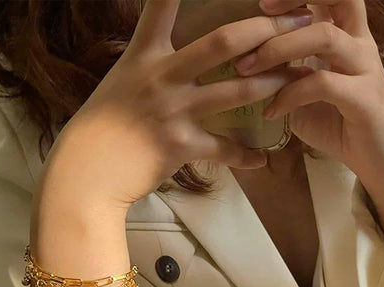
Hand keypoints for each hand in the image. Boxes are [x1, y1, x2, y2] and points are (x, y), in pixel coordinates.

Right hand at [61, 0, 315, 210]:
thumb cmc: (97, 131)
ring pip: (235, 91)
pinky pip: (223, 149)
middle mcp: (161, 77)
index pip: (162, 7)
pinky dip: (244, 157)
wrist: (85, 173)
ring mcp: (173, 111)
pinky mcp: (180, 145)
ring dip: (272, 84)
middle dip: (264, 29)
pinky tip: (261, 160)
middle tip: (297, 22)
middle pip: (223, 42)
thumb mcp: (118, 87)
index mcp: (143, 57)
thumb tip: (163, 63)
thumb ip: (144, 71)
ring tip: (298, 79)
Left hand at [233, 0, 383, 194]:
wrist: (379, 161)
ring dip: (278, 49)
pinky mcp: (364, 98)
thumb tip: (255, 73)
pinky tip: (270, 112)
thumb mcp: (307, 100)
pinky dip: (289, 95)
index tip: (264, 6)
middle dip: (289, 7)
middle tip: (248, 40)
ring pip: (324, 37)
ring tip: (247, 70)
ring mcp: (365, 68)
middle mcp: (360, 45)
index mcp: (348, 40)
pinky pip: (322, 84)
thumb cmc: (342, 128)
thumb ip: (288, 80)